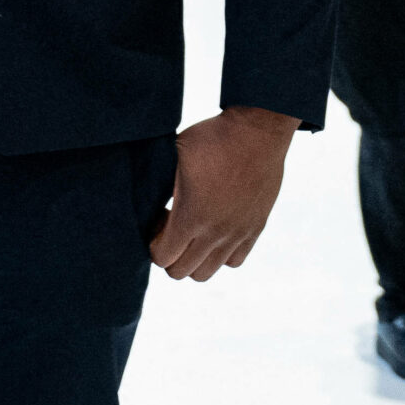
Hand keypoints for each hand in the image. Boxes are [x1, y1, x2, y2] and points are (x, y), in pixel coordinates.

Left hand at [146, 106, 299, 281]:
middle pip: (182, 272)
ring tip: (194, 230)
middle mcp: (215, 233)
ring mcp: (237, 233)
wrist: (258, 131)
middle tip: (172, 226)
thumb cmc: (212, 138)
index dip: (154, 242)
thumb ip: (159, 184)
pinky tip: (216, 229)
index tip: (160, 217)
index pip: (161, 258)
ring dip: (194, 258)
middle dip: (170, 254)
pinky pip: (234, 261)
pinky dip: (221, 254)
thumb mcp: (174, 156)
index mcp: (190, 217)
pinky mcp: (255, 227)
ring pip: (207, 272)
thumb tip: (146, 200)